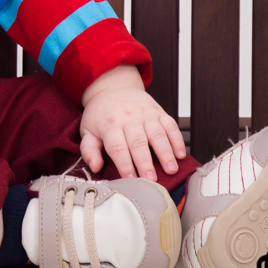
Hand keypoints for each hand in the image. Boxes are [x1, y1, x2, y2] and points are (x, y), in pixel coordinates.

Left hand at [79, 65, 186, 179]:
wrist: (113, 88)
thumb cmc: (101, 113)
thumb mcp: (87, 130)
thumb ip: (88, 150)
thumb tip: (95, 166)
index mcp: (110, 126)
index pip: (117, 147)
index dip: (124, 163)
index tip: (130, 178)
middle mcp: (129, 119)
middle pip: (138, 142)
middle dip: (145, 162)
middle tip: (151, 179)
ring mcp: (146, 115)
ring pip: (157, 134)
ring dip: (165, 153)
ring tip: (171, 169)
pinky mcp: (158, 111)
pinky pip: (170, 125)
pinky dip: (177, 139)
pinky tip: (180, 154)